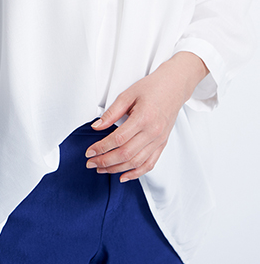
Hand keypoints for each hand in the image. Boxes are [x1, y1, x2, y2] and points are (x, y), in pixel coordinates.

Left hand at [85, 52, 207, 182]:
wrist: (174, 87)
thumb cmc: (151, 88)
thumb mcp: (127, 94)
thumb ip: (111, 113)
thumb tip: (96, 127)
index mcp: (143, 118)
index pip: (118, 139)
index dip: (102, 148)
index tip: (89, 151)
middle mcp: (153, 132)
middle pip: (126, 154)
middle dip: (105, 161)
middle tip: (91, 163)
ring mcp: (159, 140)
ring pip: (136, 162)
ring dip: (117, 169)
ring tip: (102, 169)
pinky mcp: (162, 144)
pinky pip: (149, 164)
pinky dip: (136, 173)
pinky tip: (123, 176)